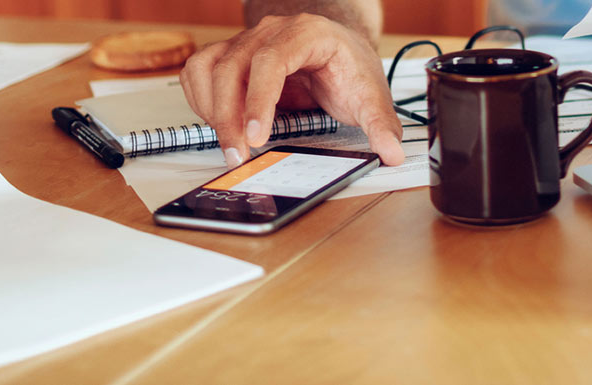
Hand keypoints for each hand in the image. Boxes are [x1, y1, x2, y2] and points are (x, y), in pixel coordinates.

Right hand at [180, 14, 404, 166]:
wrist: (337, 49)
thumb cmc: (348, 67)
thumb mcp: (371, 95)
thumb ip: (381, 125)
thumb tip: (392, 153)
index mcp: (307, 33)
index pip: (271, 59)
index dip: (259, 98)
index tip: (257, 135)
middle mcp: (271, 31)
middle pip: (233, 67)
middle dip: (230, 116)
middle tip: (239, 155)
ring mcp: (246, 41)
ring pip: (211, 69)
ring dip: (212, 111)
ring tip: (231, 146)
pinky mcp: (230, 55)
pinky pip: (200, 72)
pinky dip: (201, 100)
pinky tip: (219, 125)